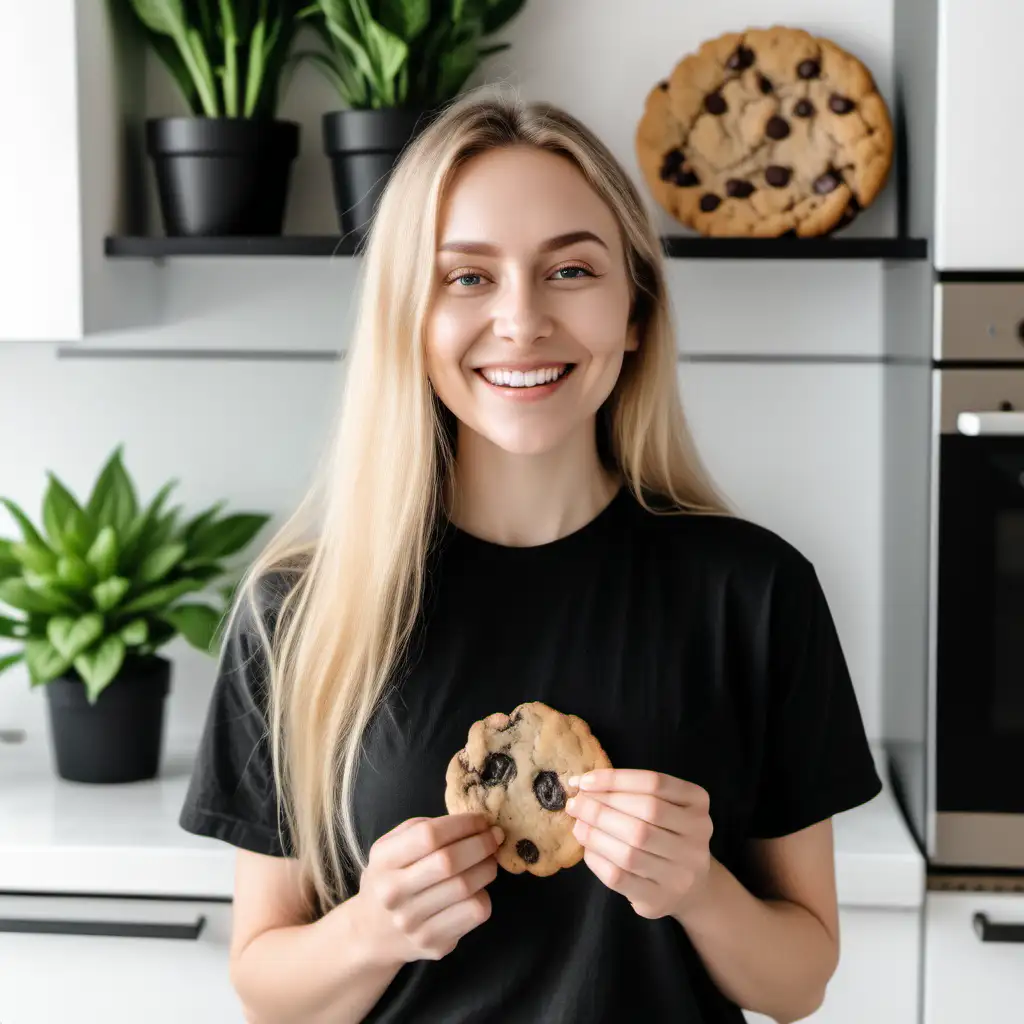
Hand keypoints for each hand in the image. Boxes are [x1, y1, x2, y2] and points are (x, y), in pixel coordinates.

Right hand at [355, 814, 503, 965]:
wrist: (372, 933)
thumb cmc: (390, 877)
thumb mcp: (391, 846)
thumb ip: (422, 828)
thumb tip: (470, 823)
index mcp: (383, 861)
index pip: (428, 836)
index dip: (462, 824)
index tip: (481, 820)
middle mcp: (394, 893)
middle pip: (449, 862)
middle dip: (481, 844)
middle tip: (495, 836)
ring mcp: (413, 923)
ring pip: (466, 888)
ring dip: (488, 867)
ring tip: (490, 858)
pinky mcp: (434, 943)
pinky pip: (474, 913)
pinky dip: (484, 894)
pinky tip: (478, 888)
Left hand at [565, 769, 712, 919]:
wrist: (691, 887)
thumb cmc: (666, 835)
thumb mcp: (663, 806)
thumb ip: (631, 793)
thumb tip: (582, 786)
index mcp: (697, 803)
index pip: (654, 784)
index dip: (615, 780)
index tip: (584, 782)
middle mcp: (698, 836)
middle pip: (644, 814)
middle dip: (601, 807)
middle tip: (575, 804)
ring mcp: (682, 871)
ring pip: (630, 849)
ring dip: (595, 833)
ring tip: (578, 824)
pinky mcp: (660, 899)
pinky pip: (620, 876)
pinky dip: (597, 859)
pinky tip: (587, 848)